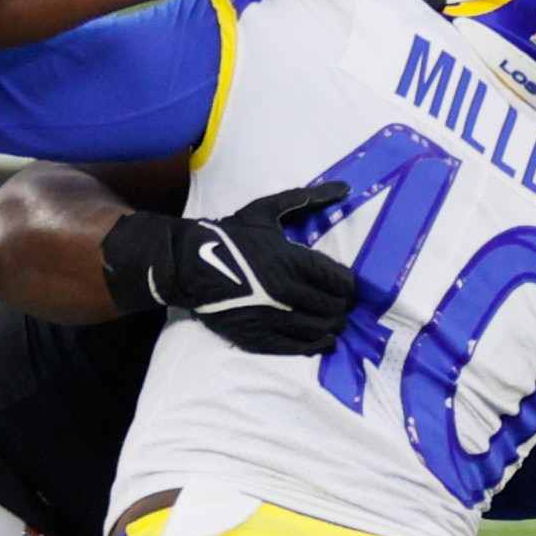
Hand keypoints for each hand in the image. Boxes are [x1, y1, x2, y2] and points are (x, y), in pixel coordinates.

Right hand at [106, 179, 360, 353]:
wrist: (186, 264)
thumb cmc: (229, 236)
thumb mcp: (266, 212)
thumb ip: (307, 200)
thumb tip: (346, 187)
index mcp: (293, 261)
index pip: (342, 282)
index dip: (348, 285)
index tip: (343, 284)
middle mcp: (287, 292)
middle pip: (335, 307)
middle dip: (341, 305)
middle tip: (338, 303)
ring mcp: (272, 317)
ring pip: (321, 329)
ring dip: (332, 325)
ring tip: (330, 320)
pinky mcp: (258, 336)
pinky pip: (299, 348)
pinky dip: (317, 345)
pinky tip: (323, 341)